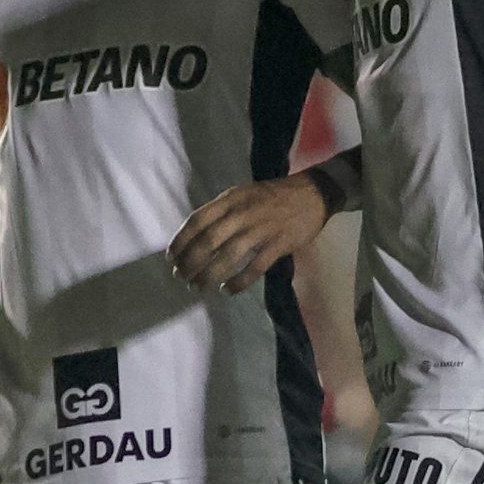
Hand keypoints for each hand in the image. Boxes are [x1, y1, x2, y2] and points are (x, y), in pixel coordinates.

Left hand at [168, 175, 329, 293]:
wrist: (313, 194)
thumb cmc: (273, 196)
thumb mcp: (243, 193)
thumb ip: (222, 210)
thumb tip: (196, 233)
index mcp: (231, 199)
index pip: (197, 220)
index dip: (181, 240)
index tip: (171, 258)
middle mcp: (242, 212)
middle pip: (208, 241)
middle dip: (190, 262)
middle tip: (181, 277)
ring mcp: (261, 229)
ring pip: (228, 256)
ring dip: (209, 275)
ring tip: (198, 287)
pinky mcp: (278, 244)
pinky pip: (254, 267)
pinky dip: (238, 281)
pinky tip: (226, 290)